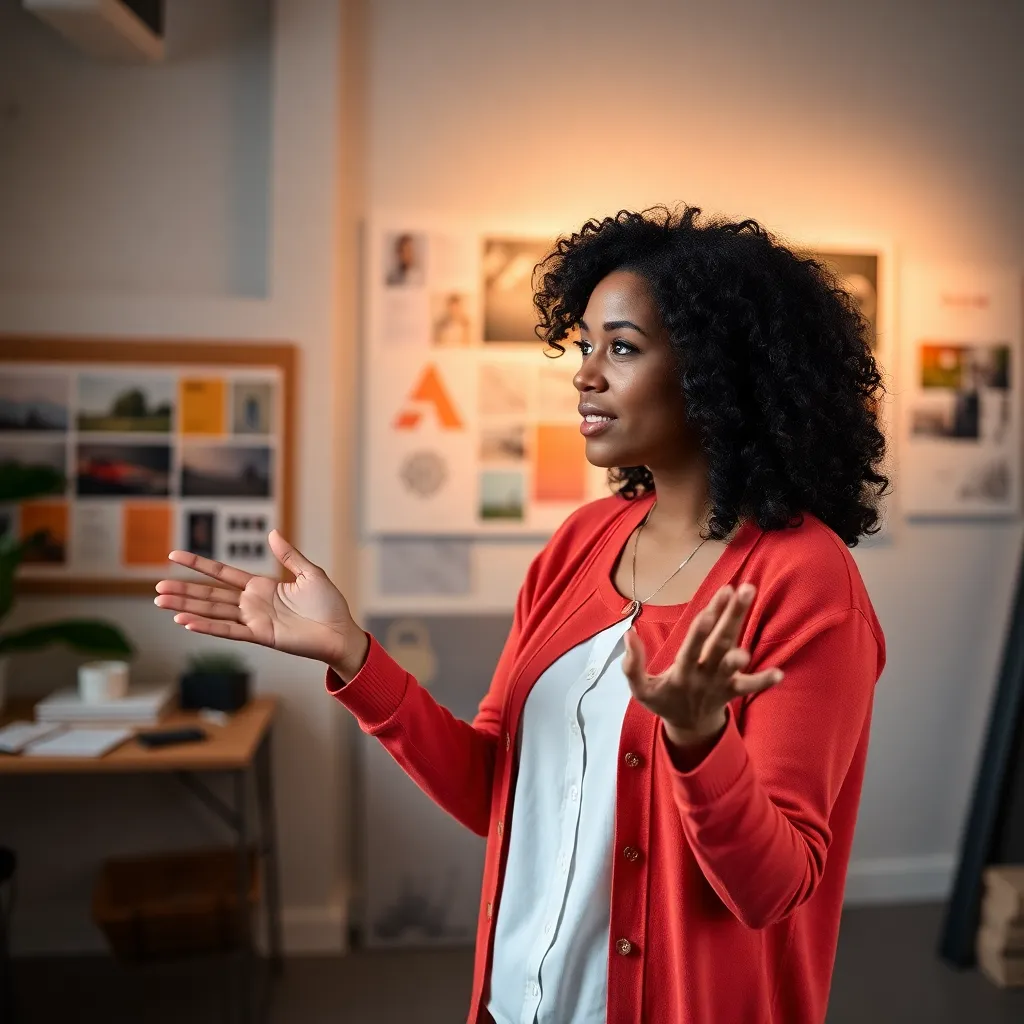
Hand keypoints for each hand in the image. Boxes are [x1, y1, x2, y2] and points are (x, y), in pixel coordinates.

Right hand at [154, 531, 368, 678]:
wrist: (341, 632)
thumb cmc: (330, 605)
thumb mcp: (310, 573)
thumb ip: (289, 556)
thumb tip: (272, 532)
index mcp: (262, 587)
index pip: (223, 573)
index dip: (199, 565)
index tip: (174, 555)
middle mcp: (252, 604)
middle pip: (210, 595)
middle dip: (183, 590)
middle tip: (156, 587)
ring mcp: (254, 621)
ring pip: (213, 612)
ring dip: (186, 608)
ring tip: (161, 602)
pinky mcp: (261, 636)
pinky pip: (229, 630)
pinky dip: (206, 627)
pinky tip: (185, 622)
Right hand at [622, 583, 782, 746]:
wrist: (687, 727)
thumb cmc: (663, 699)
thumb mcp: (640, 688)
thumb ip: (632, 665)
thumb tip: (629, 634)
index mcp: (681, 674)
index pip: (691, 649)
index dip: (700, 632)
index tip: (709, 612)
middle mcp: (703, 676)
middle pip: (719, 644)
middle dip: (730, 616)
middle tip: (741, 590)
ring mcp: (720, 683)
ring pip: (733, 657)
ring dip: (744, 631)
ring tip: (750, 608)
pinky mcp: (733, 690)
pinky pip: (749, 687)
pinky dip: (763, 681)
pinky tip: (779, 672)